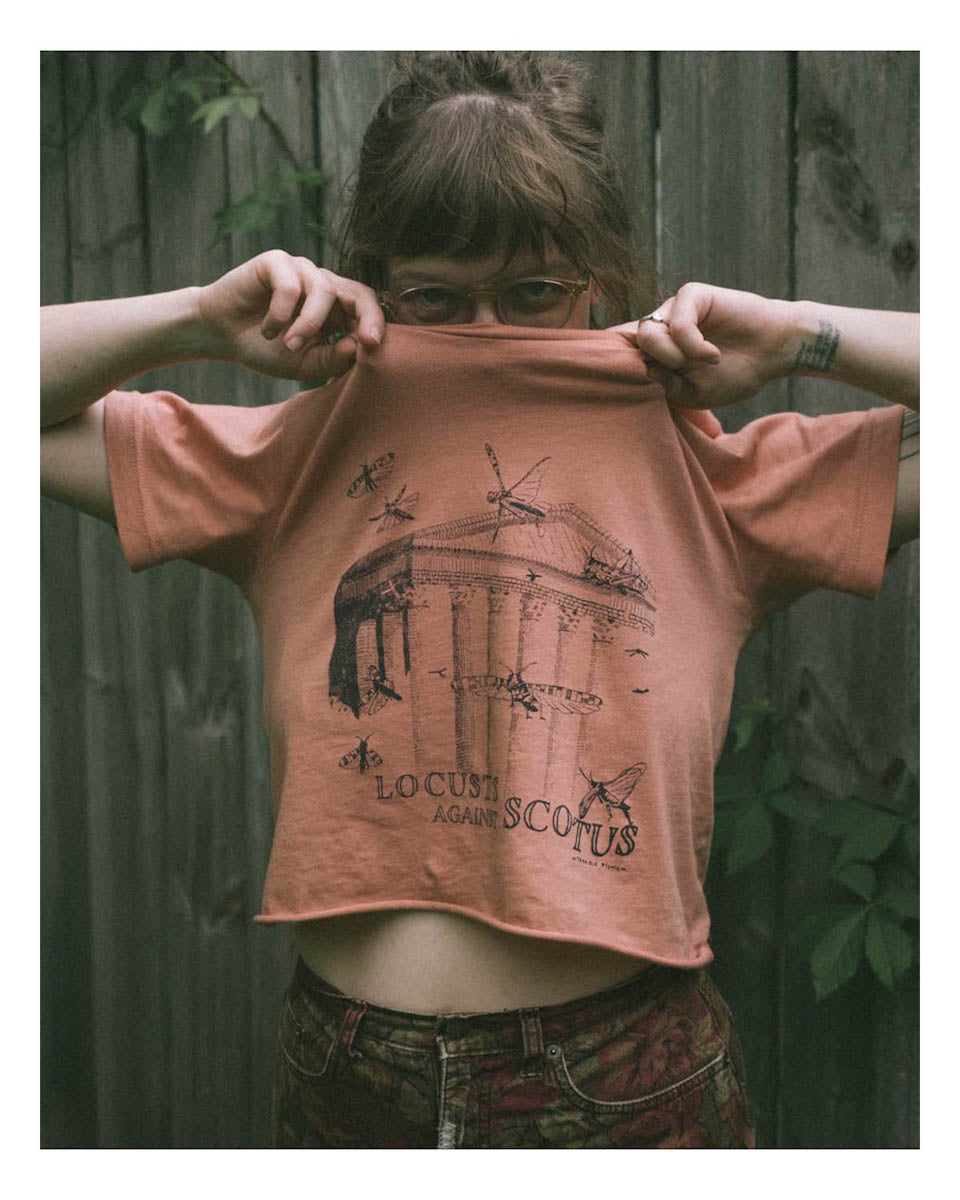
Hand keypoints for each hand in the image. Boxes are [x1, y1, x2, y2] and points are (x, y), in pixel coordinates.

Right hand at [196, 250, 384, 379]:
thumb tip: (359, 347)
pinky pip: (290, 287)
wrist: (222, 337)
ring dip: (308, 325)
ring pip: (323, 291)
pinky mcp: (276, 262)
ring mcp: (301, 271)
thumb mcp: (303, 364)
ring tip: (288, 345)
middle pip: (358, 292)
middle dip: (366, 316)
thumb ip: (332, 359)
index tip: (374, 345)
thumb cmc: (265, 350)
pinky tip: (267, 329)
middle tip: (365, 340)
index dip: (376, 324)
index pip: (367, 310)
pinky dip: (280, 314)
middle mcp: (323, 286)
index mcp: (336, 311)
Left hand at [611, 282, 797, 408]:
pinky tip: (712, 356)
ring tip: (704, 364)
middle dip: (657, 365)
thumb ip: (663, 383)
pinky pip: (677, 323)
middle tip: (686, 373)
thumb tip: (638, 366)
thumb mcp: (693, 393)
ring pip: (648, 333)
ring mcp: (674, 310)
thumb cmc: (734, 374)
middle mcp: (661, 329)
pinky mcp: (692, 296)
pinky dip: (693, 346)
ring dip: (674, 357)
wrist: (774, 354)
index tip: (594, 375)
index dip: (606, 361)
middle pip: (632, 346)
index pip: (620, 353)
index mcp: (656, 352)